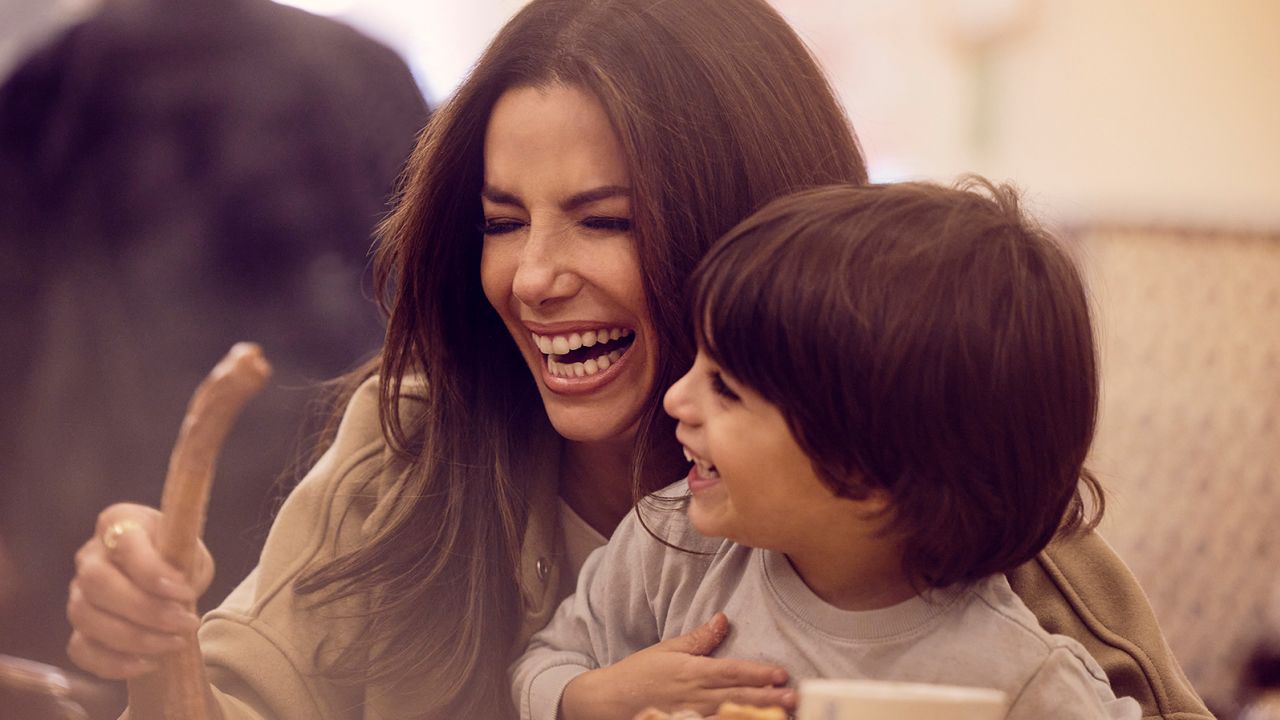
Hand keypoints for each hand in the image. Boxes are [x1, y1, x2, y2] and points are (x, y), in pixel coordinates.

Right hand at [66, 503, 213, 678]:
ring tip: (175, 643)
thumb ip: (185, 563)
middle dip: (145, 610)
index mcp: (119, 522)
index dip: (154, 572)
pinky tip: (149, 663)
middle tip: (186, 623)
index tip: (186, 592)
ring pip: (86, 617)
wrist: (166, 578)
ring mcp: (77, 592)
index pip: (125, 544)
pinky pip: (80, 649)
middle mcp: (90, 555)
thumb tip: (178, 592)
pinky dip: (113, 663)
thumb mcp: (191, 550)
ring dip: (135, 638)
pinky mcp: (77, 626)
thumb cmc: (177, 557)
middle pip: (97, 583)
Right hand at [561, 613, 795, 719]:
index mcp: (693, 672)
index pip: (732, 672)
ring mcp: (692, 716)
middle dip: (768, 698)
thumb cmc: (639, 674)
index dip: (758, 673)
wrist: (608, 701)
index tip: (781, 673)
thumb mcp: (668, 650)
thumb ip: (699, 639)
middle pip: (738, 697)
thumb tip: (723, 619)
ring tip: (783, 716)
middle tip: (794, 698)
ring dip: (757, 715)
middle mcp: (696, 696)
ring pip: (731, 716)